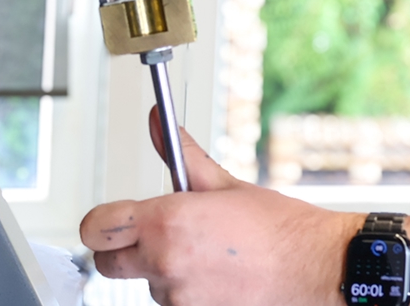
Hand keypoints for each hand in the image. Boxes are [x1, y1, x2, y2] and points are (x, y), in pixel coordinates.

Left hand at [80, 107, 360, 304]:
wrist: (313, 267)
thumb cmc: (277, 228)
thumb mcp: (226, 184)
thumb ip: (182, 156)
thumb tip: (158, 122)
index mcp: (167, 222)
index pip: (96, 227)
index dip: (101, 223)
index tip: (112, 220)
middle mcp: (164, 262)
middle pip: (107, 262)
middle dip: (125, 249)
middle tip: (158, 237)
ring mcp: (176, 296)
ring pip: (145, 283)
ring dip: (163, 271)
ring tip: (207, 255)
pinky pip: (173, 303)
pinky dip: (186, 292)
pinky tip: (216, 275)